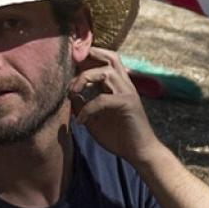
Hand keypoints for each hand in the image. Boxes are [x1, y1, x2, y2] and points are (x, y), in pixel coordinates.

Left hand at [70, 48, 160, 163]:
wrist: (139, 153)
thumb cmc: (119, 137)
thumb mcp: (93, 119)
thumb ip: (82, 105)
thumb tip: (68, 94)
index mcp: (117, 86)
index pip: (105, 61)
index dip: (88, 57)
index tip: (69, 62)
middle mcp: (124, 85)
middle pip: (110, 57)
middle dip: (90, 54)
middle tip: (71, 63)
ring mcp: (128, 93)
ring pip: (106, 72)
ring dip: (85, 78)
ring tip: (72, 91)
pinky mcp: (127, 104)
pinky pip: (103, 99)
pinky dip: (88, 108)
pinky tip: (81, 121)